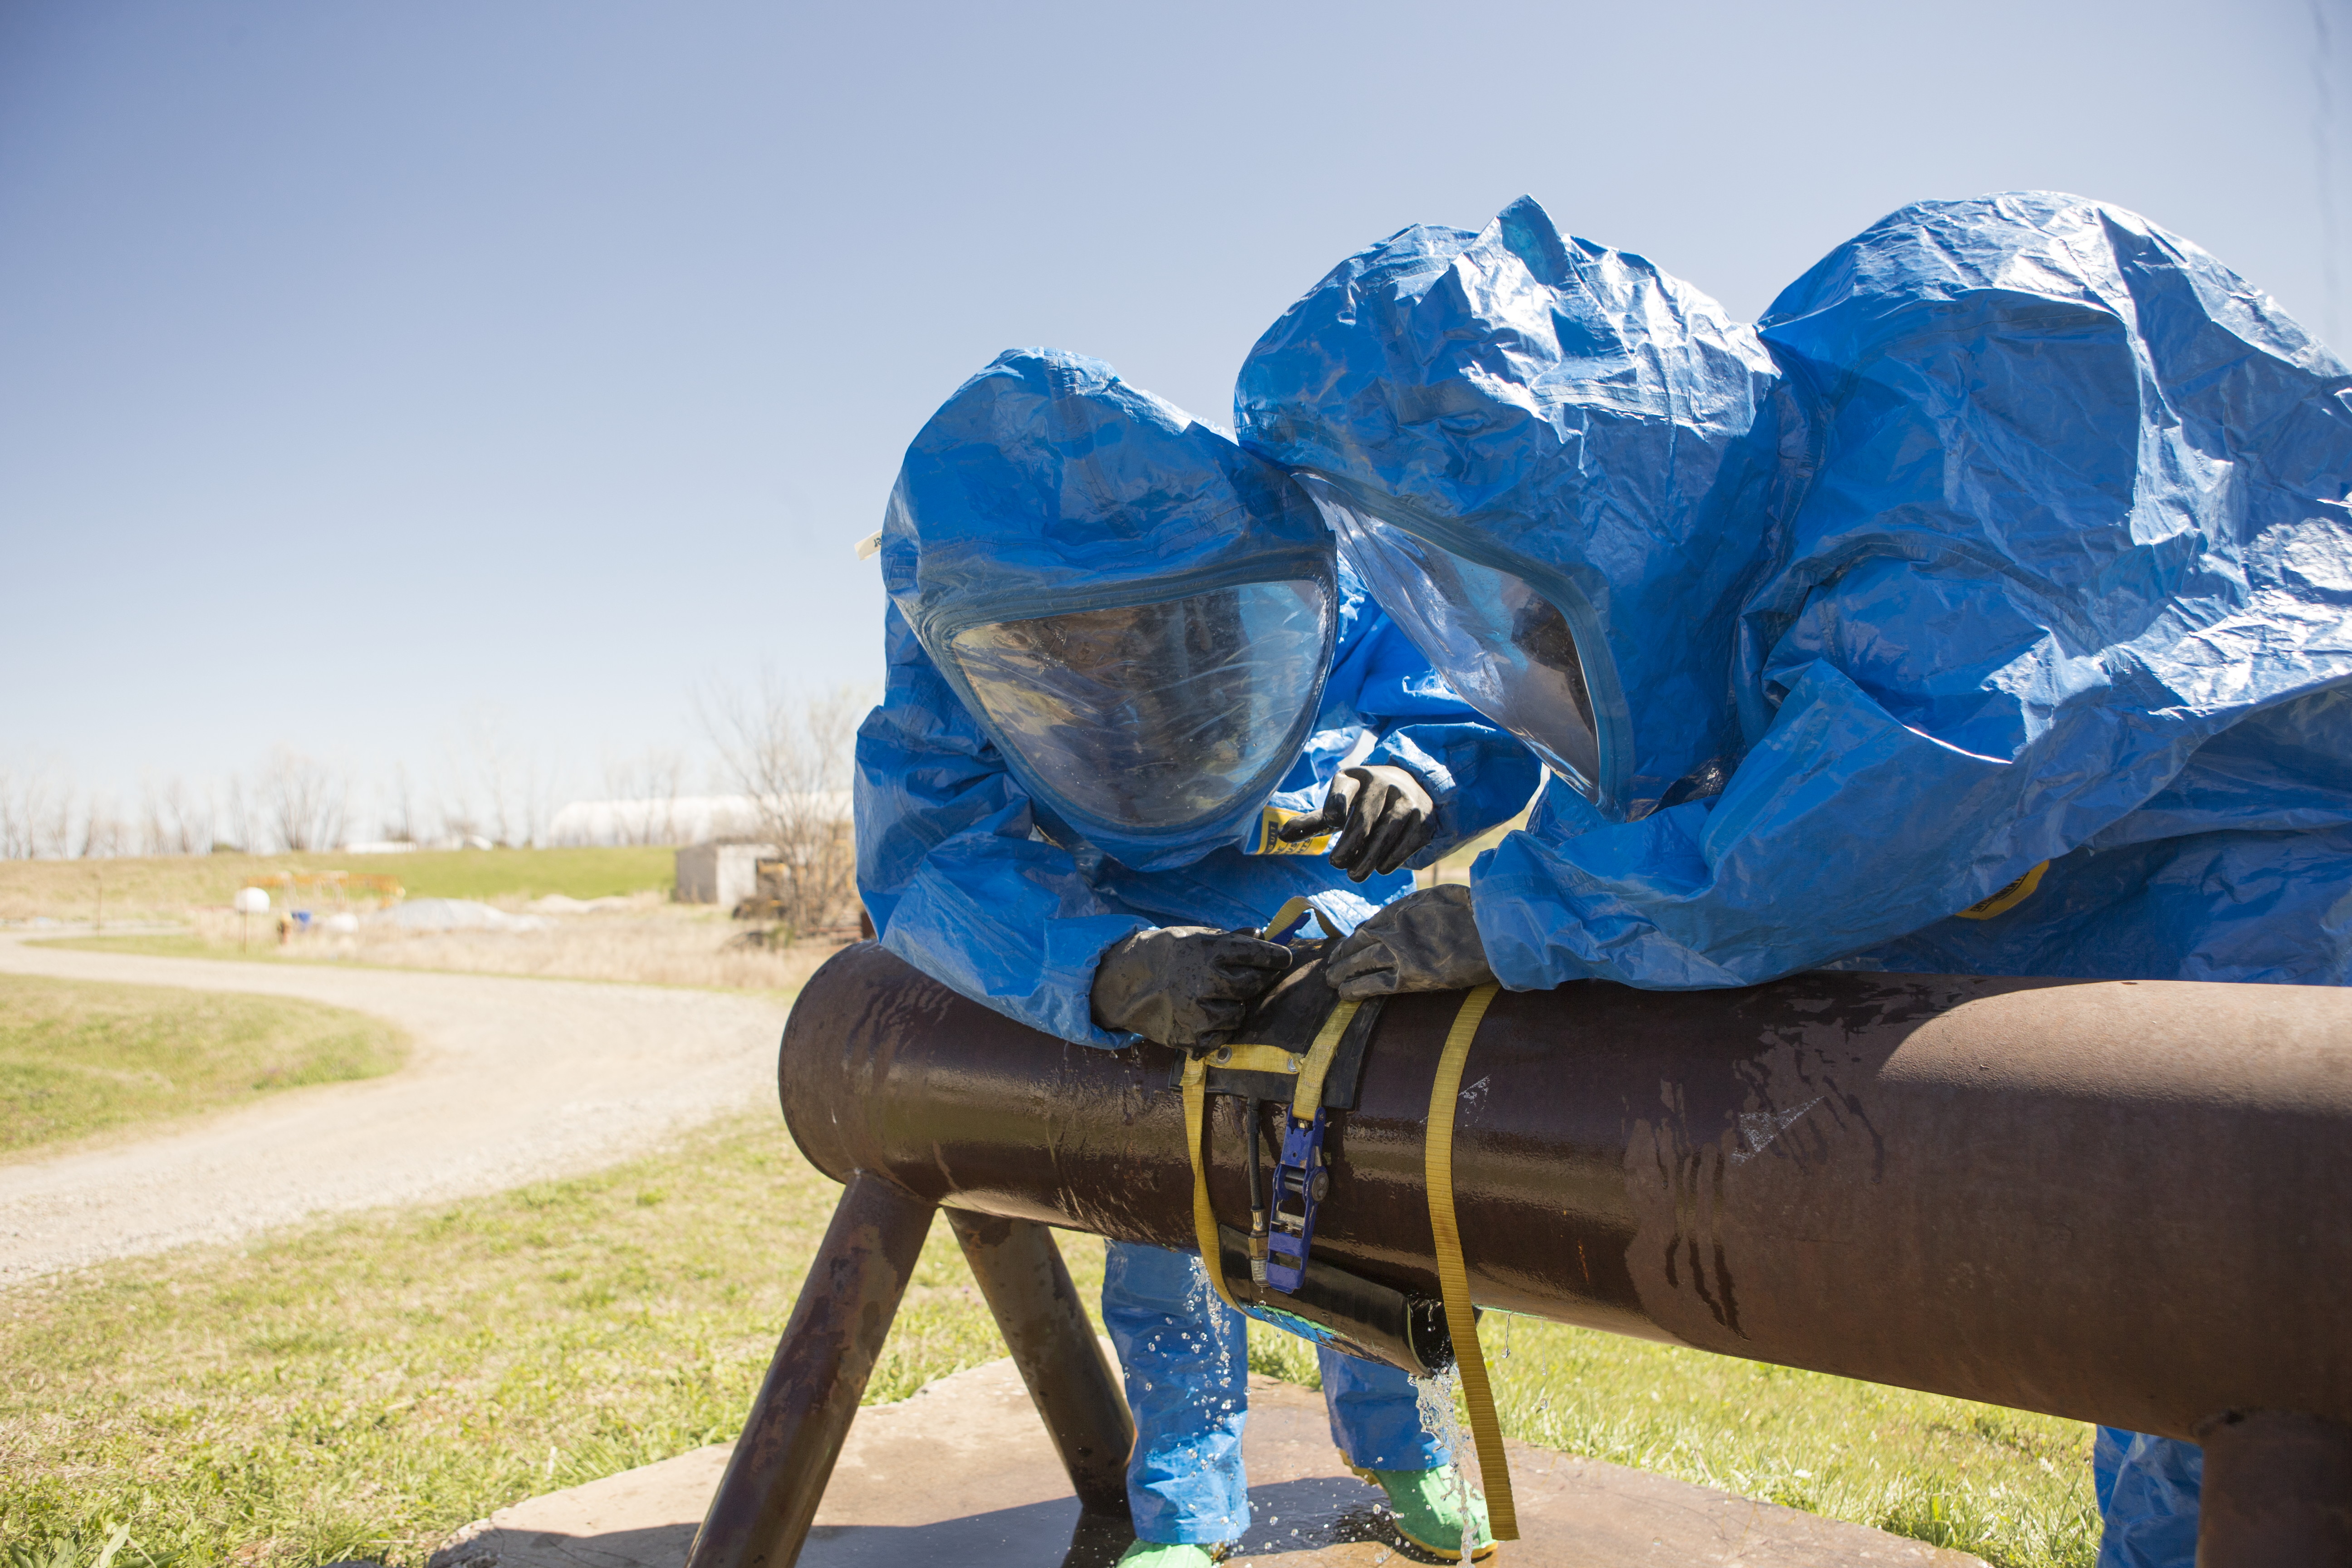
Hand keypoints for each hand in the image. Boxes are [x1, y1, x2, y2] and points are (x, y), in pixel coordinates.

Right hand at [1089, 926, 1294, 1046]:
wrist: (1125, 983)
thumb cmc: (1166, 956)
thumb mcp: (1194, 937)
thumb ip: (1230, 938)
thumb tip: (1262, 932)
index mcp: (1207, 951)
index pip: (1255, 952)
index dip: (1275, 956)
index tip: (1284, 958)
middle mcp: (1204, 980)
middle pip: (1251, 985)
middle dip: (1257, 981)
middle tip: (1254, 978)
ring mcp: (1196, 1011)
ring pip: (1238, 1014)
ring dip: (1235, 1007)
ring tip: (1219, 998)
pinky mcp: (1189, 1035)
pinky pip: (1221, 1036)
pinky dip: (1219, 1028)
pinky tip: (1206, 1016)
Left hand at [1277, 765, 1436, 881]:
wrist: (1409, 788)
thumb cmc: (1363, 803)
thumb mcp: (1338, 807)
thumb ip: (1312, 823)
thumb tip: (1281, 837)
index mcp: (1356, 778)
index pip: (1344, 787)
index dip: (1338, 802)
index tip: (1331, 821)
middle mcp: (1383, 784)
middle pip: (1366, 814)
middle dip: (1351, 842)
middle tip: (1336, 864)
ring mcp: (1406, 799)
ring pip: (1389, 829)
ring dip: (1371, 854)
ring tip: (1355, 874)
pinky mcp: (1423, 817)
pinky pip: (1409, 839)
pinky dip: (1395, 856)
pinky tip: (1382, 868)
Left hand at [1326, 884, 1496, 998]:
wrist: (1490, 930)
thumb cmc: (1473, 911)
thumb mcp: (1439, 897)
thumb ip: (1418, 906)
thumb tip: (1408, 914)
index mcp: (1403, 909)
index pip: (1371, 923)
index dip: (1357, 935)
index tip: (1349, 942)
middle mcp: (1395, 929)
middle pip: (1360, 943)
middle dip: (1344, 954)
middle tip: (1331, 963)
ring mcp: (1400, 953)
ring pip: (1361, 963)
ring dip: (1343, 972)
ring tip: (1330, 980)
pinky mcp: (1410, 977)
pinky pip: (1375, 985)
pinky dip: (1358, 989)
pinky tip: (1345, 995)